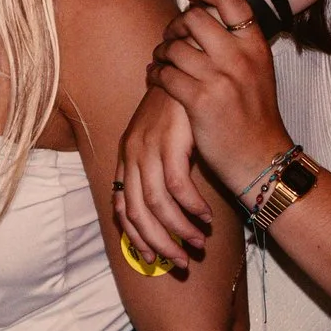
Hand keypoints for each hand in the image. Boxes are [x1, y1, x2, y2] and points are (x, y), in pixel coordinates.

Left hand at [115, 87, 210, 268]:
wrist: (189, 68)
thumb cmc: (182, 108)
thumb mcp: (164, 140)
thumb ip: (160, 171)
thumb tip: (167, 209)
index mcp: (128, 156)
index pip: (124, 207)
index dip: (137, 237)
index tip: (155, 258)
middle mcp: (132, 153)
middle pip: (138, 213)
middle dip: (160, 243)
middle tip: (182, 262)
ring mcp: (148, 146)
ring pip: (157, 204)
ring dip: (179, 230)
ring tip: (199, 243)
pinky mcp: (170, 140)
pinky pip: (177, 184)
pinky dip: (191, 206)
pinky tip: (206, 215)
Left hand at [130, 0, 290, 243]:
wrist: (262, 159)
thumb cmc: (255, 117)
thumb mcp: (258, 72)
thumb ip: (237, 46)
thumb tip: (209, 17)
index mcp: (256, 47)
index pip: (232, 0)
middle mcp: (239, 57)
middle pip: (195, 18)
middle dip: (176, 25)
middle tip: (171, 37)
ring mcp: (220, 78)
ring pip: (175, 46)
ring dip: (161, 51)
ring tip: (161, 60)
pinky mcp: (200, 100)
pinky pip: (165, 74)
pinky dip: (155, 74)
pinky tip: (156, 78)